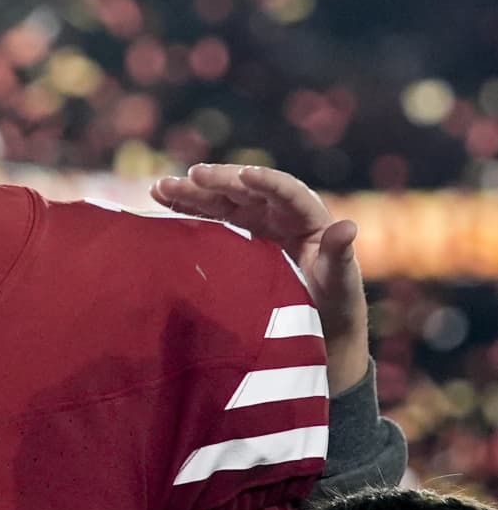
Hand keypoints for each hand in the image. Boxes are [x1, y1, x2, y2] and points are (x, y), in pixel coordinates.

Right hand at [151, 164, 368, 395]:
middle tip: (192, 176)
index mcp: (308, 219)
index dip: (267, 182)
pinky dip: (186, 207)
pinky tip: (161, 200)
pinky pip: (209, 216)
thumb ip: (339, 256)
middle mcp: (278, 214)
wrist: (315, 333)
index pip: (287, 192)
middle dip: (219, 181)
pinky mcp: (234, 237)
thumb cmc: (335, 310)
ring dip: (192, 191)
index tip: (245, 176)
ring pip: (221, 200)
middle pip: (246, 190)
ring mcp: (254, 224)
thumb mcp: (341, 286)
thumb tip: (348, 225)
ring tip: (161, 187)